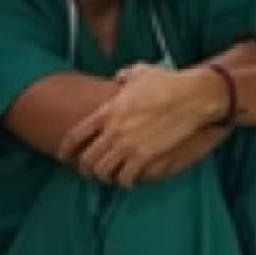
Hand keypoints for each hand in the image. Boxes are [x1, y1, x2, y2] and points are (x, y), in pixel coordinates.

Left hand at [58, 65, 218, 186]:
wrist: (191, 96)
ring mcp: (128, 146)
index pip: (76, 135)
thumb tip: (119, 78)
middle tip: (90, 171)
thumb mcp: (140, 73)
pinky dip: (125, 181)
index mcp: (107, 111)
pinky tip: (129, 180)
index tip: (64, 156)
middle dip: (86, 168)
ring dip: (105, 176)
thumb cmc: (168, 82)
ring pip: (103, 172)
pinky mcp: (145, 157)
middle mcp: (113, 132)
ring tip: (110, 177)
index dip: (66, 149)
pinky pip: (126, 178)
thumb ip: (124, 76)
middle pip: (87, 159)